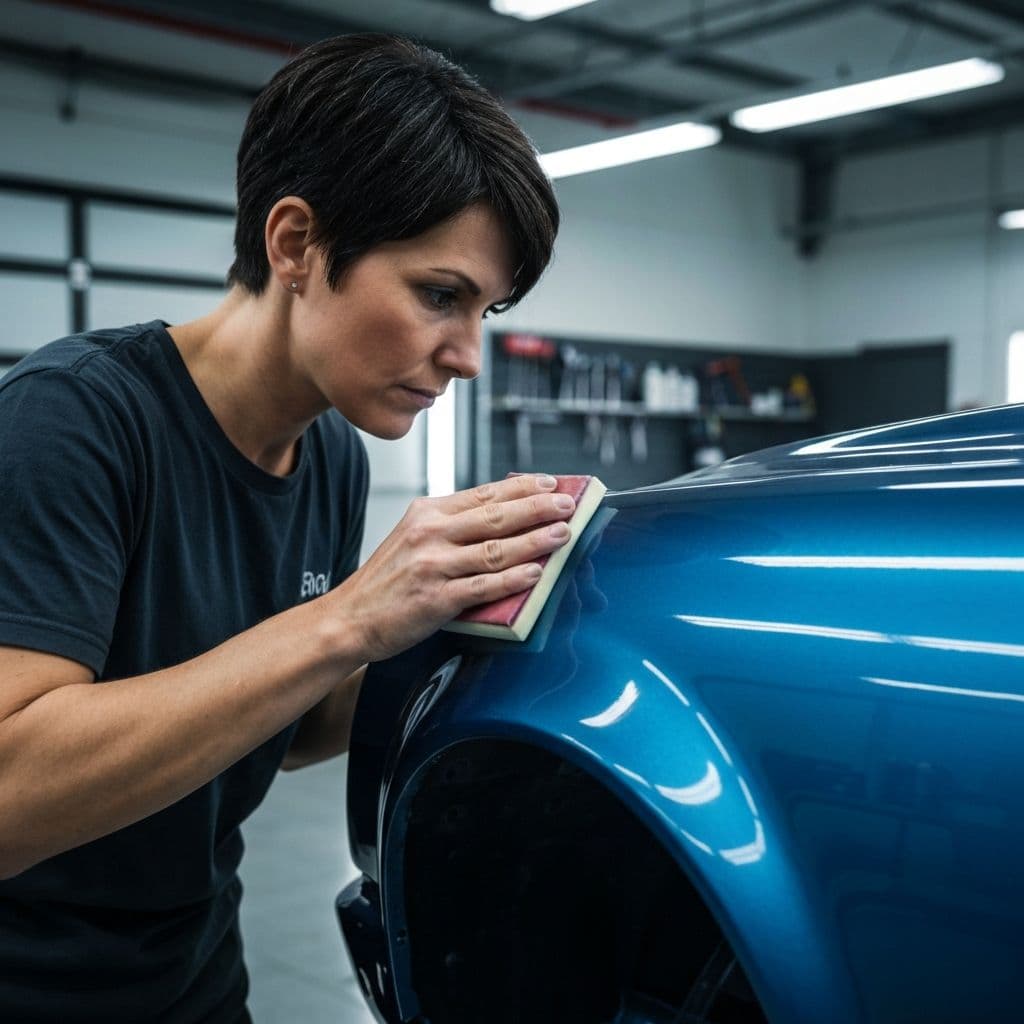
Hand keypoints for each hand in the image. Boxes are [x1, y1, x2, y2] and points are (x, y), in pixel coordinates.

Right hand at [330, 475, 575, 662]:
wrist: (349, 618)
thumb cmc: (386, 581)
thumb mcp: (413, 537)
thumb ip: (452, 525)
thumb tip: (501, 514)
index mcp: (427, 513)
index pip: (484, 493)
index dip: (522, 487)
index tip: (551, 483)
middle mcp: (430, 533)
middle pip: (495, 515)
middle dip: (537, 507)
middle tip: (567, 503)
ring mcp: (433, 565)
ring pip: (495, 548)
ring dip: (534, 540)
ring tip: (562, 533)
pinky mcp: (436, 598)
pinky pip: (483, 585)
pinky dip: (513, 578)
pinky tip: (535, 572)